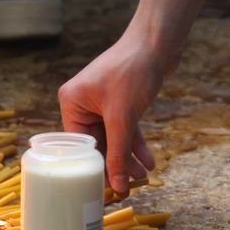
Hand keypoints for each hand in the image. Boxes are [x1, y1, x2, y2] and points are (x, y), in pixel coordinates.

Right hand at [58, 0, 208, 197]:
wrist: (158, 41)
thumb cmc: (133, 71)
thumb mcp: (123, 118)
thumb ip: (119, 153)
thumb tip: (117, 185)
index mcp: (71, 103)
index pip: (78, 145)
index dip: (93, 167)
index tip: (104, 188)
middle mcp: (82, 103)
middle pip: (97, 144)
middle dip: (115, 164)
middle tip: (126, 187)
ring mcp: (101, 102)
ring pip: (113, 138)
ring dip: (128, 157)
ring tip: (142, 176)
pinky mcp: (119, 101)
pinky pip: (125, 128)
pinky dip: (136, 143)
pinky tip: (148, 160)